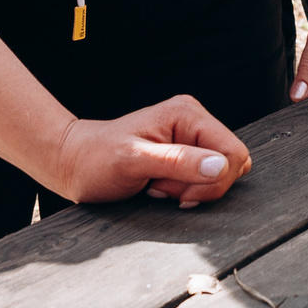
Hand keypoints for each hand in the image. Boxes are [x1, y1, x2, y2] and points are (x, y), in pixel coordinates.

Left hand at [48, 95, 252, 207]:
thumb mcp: (133, 162)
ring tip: (157, 185)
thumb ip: (178, 162)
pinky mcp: (186, 151)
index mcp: (187, 114)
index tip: (178, 192)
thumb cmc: (96, 160)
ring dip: (191, 189)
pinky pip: (206, 177)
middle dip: (199, 186)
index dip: (213, 181)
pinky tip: (160, 186)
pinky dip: (186, 190)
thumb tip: (220, 166)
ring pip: (220, 174)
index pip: (233, 152)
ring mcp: (191, 136)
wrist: (74, 163)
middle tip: (161, 186)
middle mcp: (194, 120)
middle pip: (231, 164)